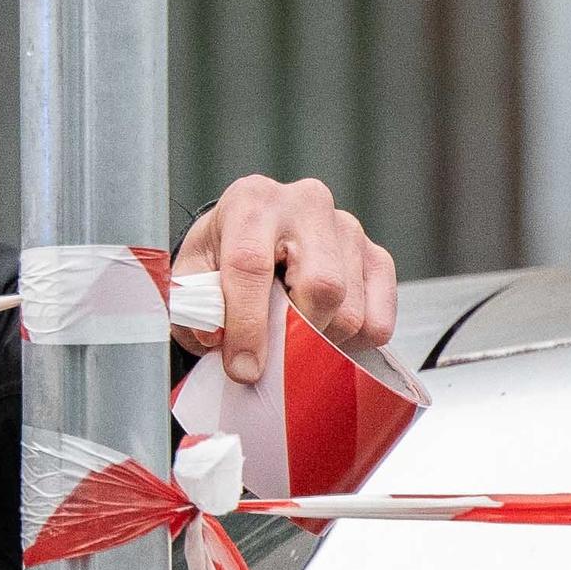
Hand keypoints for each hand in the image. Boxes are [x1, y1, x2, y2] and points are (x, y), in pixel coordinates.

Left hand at [172, 175, 399, 384]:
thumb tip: (215, 336)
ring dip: (323, 344)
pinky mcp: (377, 256)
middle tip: (274, 357)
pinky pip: (379, 321)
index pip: (252, 264)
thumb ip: (196, 306)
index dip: (247, 324)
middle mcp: (306, 204)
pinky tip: (324, 334)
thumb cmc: (221, 257)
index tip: (243, 368)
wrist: (252, 240)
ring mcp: (348, 229)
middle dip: (296, 337)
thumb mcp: (192, 277)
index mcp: (252, 201)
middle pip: (321, 286)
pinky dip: (353, 344)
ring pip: (351, 310)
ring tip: (296, 341)